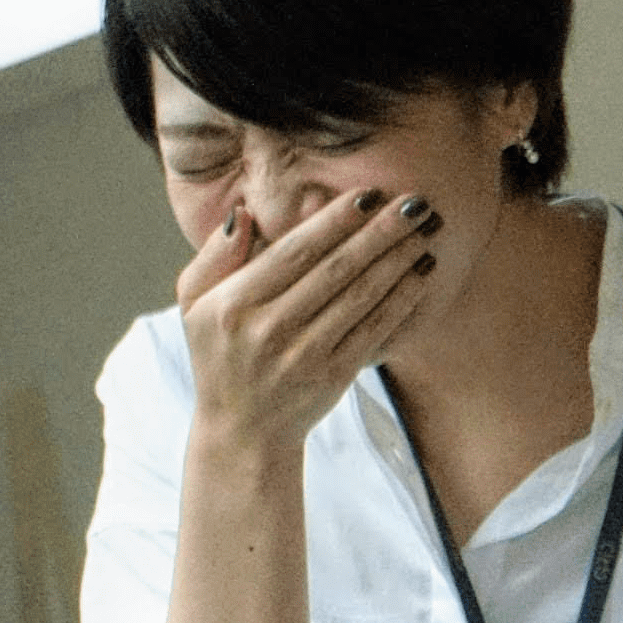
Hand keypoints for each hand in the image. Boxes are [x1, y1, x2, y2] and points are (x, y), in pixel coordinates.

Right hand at [177, 188, 441, 453]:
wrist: (243, 428)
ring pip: (361, 297)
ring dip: (399, 261)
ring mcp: (304, 354)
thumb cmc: (219, 353)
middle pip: (335, 269)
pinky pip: (375, 330)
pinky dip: (402, 299)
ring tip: (427, 231)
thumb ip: (216, 256)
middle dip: (380, 233)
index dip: (335, 221)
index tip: (369, 193)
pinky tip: (423, 273)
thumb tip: (246, 213)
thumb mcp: (195, 303)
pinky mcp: (334, 375)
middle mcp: (269, 328)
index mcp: (233, 303)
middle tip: (416, 202)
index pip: (294, 252)